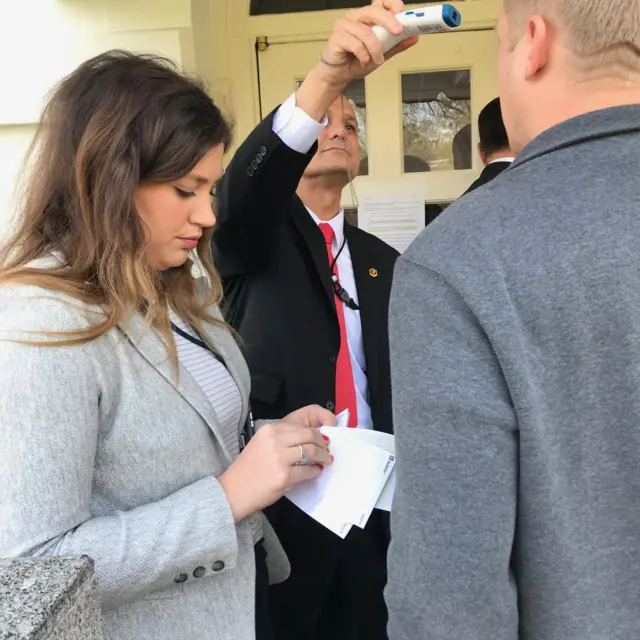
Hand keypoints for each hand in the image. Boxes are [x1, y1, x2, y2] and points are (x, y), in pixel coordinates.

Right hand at [219, 405, 334, 522]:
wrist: (233, 491)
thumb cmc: (248, 468)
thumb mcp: (263, 443)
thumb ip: (284, 438)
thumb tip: (310, 438)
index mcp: (270, 429)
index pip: (301, 422)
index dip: (318, 428)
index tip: (326, 435)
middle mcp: (275, 439)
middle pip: (310, 434)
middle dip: (323, 442)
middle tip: (327, 449)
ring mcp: (279, 457)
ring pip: (312, 451)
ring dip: (323, 456)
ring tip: (326, 461)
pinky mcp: (284, 476)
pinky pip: (308, 470)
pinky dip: (315, 471)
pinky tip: (315, 472)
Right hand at [295, 0, 417, 120]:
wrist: (339, 76)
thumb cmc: (356, 61)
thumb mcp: (382, 54)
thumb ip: (396, 45)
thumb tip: (414, 37)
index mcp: (367, 17)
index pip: (380, 2)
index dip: (392, 4)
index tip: (401, 12)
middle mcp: (355, 17)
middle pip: (373, 11)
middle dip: (388, 21)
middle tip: (398, 32)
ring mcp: (344, 25)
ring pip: (365, 32)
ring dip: (375, 49)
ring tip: (377, 61)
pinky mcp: (337, 37)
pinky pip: (355, 44)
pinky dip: (363, 55)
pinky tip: (364, 61)